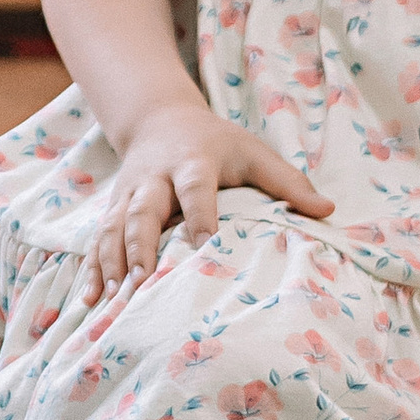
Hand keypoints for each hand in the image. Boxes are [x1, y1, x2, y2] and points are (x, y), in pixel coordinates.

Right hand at [87, 103, 334, 298]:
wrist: (159, 119)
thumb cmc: (217, 144)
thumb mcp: (254, 153)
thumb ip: (288, 183)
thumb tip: (328, 211)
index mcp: (192, 162)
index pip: (195, 189)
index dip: (198, 215)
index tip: (204, 247)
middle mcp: (154, 178)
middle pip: (142, 211)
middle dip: (140, 246)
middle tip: (143, 282)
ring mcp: (128, 194)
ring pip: (113, 228)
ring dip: (111, 263)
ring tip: (113, 300)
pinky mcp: (112, 208)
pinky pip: (98, 239)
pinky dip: (92, 269)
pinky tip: (91, 300)